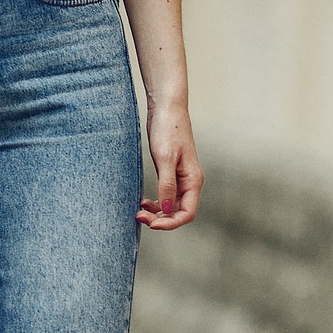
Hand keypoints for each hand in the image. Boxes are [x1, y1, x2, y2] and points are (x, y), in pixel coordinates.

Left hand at [137, 101, 202, 230]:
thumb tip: (167, 210)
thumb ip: (167, 185)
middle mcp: (189, 182)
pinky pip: (166, 195)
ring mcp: (181, 178)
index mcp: (193, 180)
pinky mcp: (171, 172)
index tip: (151, 224)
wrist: (167, 108)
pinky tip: (144, 201)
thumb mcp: (165, 158)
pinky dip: (156, 202)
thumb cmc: (168, 129)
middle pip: (179, 213)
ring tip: (139, 211)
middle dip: (161, 220)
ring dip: (157, 213)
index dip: (170, 223)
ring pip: (172, 206)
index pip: (187, 213)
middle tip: (139, 216)